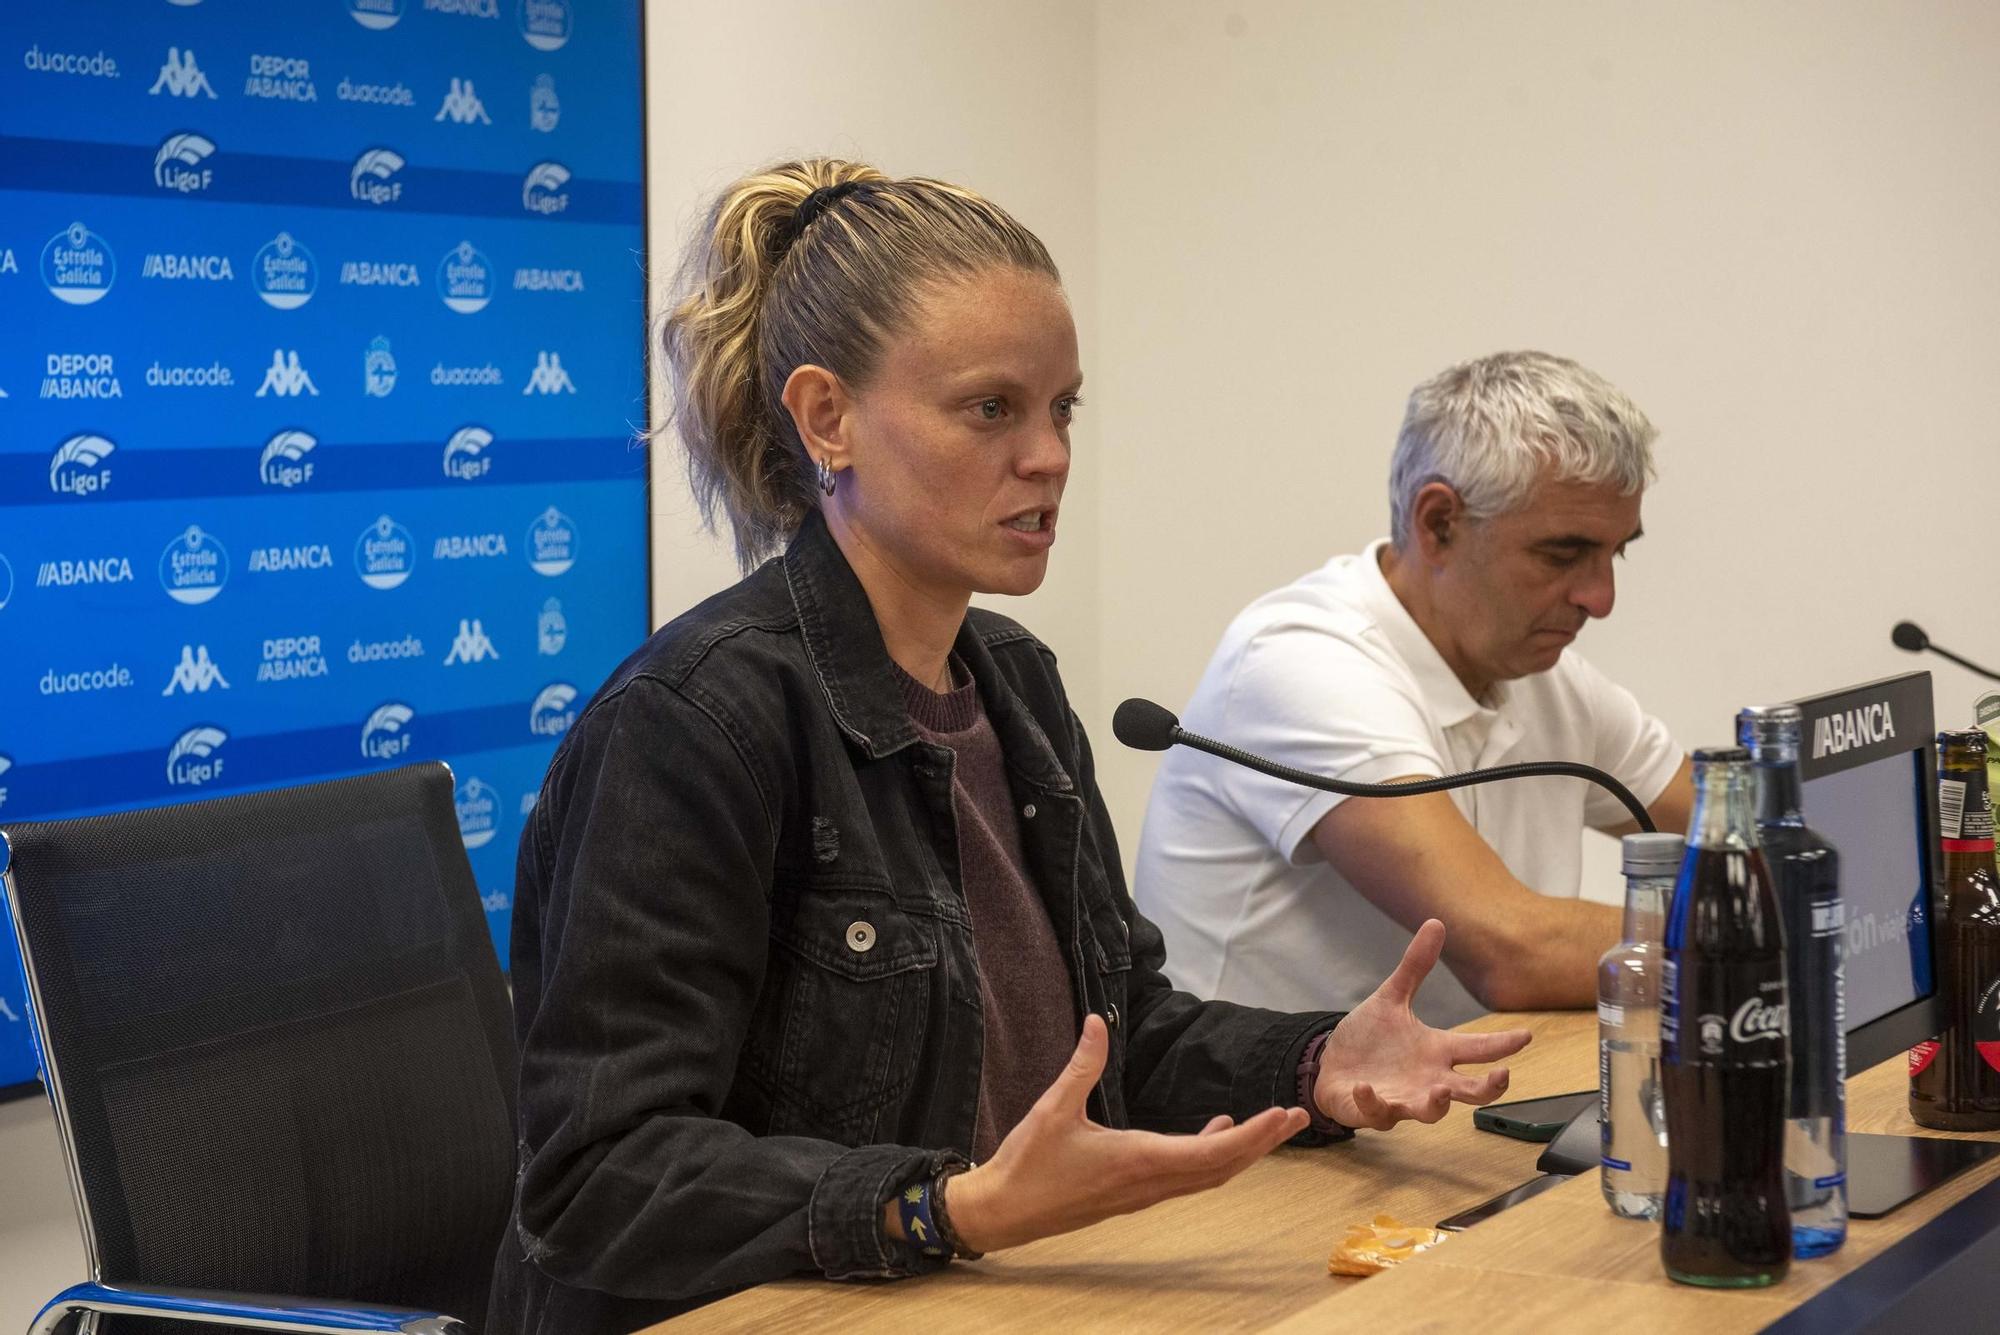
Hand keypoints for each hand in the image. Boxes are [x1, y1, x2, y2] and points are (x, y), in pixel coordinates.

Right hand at [943, 1015, 1306, 1252]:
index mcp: (1138, 1160)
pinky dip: (1211, 1157)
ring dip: (1240, 1152)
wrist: (1004, 1213)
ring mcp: (1143, 1193)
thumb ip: (1083, 1064)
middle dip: (1261, 1142)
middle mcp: (1150, 1182)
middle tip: (1296, 1116)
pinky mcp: (1133, 1194)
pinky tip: (1214, 1132)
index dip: (1251, 1136)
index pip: (1212, 1154)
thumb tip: (1095, 1021)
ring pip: (1207, 1176)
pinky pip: (1186, 1178)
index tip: (1281, 1116)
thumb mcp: (1054, 1107)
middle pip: (1221, 1168)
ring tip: (1269, 1124)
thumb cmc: (1029, 1163)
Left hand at [1313, 919, 1530, 1130]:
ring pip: (1431, 1113)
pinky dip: (1373, 1101)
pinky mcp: (1373, 1110)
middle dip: (1488, 1088)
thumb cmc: (1369, 1039)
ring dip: (1436, 1105)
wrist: (1332, 1066)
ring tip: (1440, 1092)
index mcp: (1436, 1051)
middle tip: (1502, 1076)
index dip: (1503, 1043)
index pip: (1477, 1048)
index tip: (1526, 1034)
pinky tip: (1365, 1087)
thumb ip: (1415, 967)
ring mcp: (1403, 1098)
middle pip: (1470, 1092)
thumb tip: (1436, 922)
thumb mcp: (1390, 998)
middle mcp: (1428, 1079)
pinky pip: (1378, 1112)